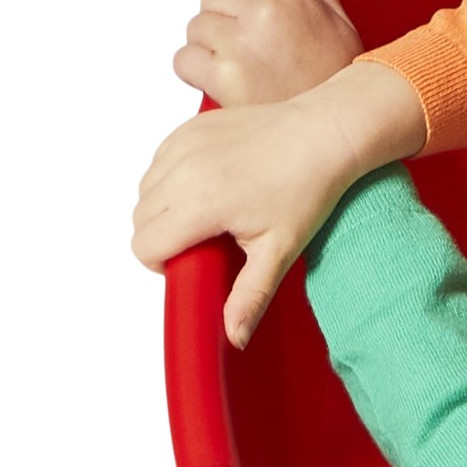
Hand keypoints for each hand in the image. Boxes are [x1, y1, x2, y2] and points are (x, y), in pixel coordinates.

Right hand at [132, 61, 428, 345]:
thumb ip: (249, 296)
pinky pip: (159, 161)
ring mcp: (184, 144)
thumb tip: (234, 338)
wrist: (326, 133)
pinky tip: (210, 183)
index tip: (197, 261)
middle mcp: (182, 170)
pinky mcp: (190, 127)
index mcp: (199, 204)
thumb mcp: (279, 250)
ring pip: (145, 190)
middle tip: (209, 239)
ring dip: (165, 207)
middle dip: (164, 237)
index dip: (164, 263)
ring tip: (211, 212)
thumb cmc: (308, 191)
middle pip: (140, 220)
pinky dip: (172, 177)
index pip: (145, 246)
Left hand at [175, 0, 360, 108]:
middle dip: (224, 19)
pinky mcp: (223, 76)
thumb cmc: (334, 75)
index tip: (253, 16)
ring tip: (242, 68)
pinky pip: (184, 59)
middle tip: (250, 49)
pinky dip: (196, 73)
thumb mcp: (336, 18)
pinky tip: (224, 83)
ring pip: (196, 27)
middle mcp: (264, 12)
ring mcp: (240, 43)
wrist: (334, 126)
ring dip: (210, 47)